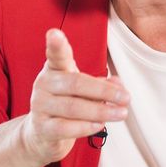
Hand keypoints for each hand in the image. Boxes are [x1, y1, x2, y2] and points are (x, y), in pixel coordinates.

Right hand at [20, 28, 129, 164]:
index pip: (56, 55)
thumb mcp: (85, 90)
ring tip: (120, 113)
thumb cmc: (67, 104)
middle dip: (104, 91)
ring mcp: (40, 105)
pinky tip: (99, 125)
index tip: (54, 33)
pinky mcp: (41, 127)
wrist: (43, 133)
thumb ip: (102, 84)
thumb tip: (119, 85)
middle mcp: (44, 84)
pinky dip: (86, 127)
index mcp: (55, 69)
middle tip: (126, 98)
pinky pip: (65, 128)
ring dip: (101, 111)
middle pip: (75, 83)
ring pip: (73, 107)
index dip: (55, 44)